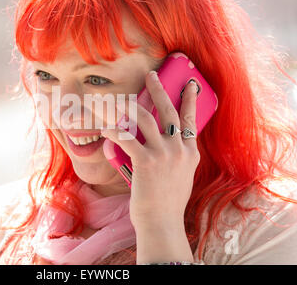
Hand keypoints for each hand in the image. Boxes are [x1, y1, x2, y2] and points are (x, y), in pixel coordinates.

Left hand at [101, 71, 200, 230]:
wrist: (162, 222)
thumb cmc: (168, 202)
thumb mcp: (182, 177)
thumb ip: (178, 159)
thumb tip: (168, 146)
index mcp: (190, 153)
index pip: (190, 119)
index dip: (190, 99)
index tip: (191, 84)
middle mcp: (179, 149)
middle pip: (169, 110)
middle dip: (159, 89)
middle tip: (151, 75)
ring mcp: (163, 154)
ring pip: (145, 118)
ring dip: (128, 106)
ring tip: (117, 100)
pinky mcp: (145, 161)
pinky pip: (126, 138)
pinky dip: (113, 130)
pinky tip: (105, 127)